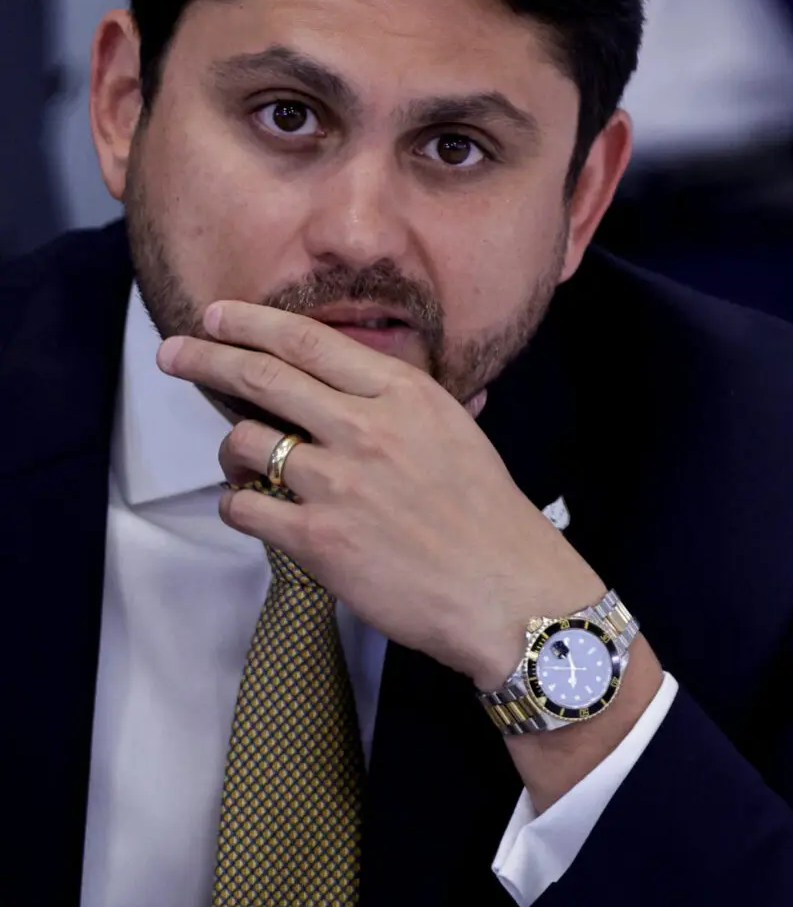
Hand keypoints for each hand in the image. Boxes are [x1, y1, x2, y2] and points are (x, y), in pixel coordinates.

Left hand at [157, 300, 604, 688]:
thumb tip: (361, 370)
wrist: (505, 591)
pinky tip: (252, 506)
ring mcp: (338, 484)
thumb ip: (402, 397)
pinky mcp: (318, 540)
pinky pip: (244, 507)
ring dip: (230, 448)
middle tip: (173, 352)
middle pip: (262, 377)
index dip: (251, 323)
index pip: (307, 341)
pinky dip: (238, 502)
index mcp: (402, 393)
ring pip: (245, 442)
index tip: (216, 315)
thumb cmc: (486, 513)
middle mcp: (365, 428)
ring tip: (240, 461)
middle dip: (206, 358)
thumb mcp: (454, 429)